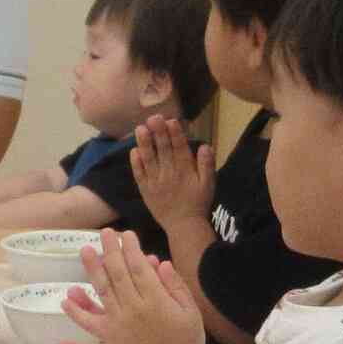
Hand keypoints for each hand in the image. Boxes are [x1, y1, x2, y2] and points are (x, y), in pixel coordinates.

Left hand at [59, 231, 199, 343]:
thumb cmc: (186, 340)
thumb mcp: (190, 311)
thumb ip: (176, 286)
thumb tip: (162, 263)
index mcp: (157, 300)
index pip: (139, 267)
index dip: (132, 249)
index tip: (127, 234)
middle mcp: (135, 309)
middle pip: (119, 273)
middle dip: (112, 250)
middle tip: (106, 233)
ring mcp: (120, 323)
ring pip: (103, 290)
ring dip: (93, 269)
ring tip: (86, 250)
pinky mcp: (111, 337)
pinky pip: (90, 323)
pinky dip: (77, 312)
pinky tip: (66, 299)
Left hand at [131, 116, 214, 230]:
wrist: (184, 226)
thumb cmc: (198, 203)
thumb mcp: (208, 184)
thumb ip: (207, 164)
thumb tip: (205, 145)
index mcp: (185, 170)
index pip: (180, 148)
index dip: (175, 133)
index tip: (170, 120)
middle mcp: (169, 173)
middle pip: (163, 149)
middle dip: (158, 132)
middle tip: (153, 117)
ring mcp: (155, 182)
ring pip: (149, 159)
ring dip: (144, 143)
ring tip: (140, 129)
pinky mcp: (146, 190)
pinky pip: (139, 174)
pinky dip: (136, 163)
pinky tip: (134, 150)